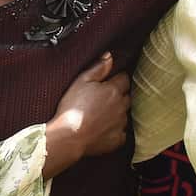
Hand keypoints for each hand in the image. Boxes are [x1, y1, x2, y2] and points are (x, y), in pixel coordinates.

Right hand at [43, 53, 130, 176]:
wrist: (69, 137)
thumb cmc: (72, 108)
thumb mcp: (81, 81)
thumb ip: (98, 68)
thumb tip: (109, 56)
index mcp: (113, 90)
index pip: (124, 78)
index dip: (117, 78)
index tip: (109, 81)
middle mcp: (121, 106)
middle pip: (126, 96)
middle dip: (119, 95)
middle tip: (103, 98)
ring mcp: (121, 123)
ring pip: (124, 114)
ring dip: (117, 112)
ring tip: (101, 115)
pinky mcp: (118, 139)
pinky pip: (122, 132)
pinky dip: (115, 130)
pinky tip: (103, 129)